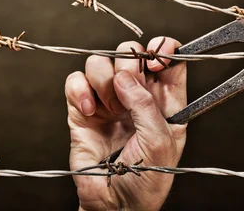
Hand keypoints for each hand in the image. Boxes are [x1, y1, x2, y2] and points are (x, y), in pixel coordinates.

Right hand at [65, 37, 186, 210]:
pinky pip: (75, 80)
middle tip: (128, 87)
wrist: (115, 206)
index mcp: (166, 98)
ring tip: (110, 110)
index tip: (155, 58)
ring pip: (101, 62)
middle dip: (128, 63)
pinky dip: (79, 90)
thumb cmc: (148, 179)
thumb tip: (126, 77)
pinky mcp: (82, 109)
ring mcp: (109, 100)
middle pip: (130, 52)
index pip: (168, 56)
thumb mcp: (161, 142)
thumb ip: (147, 106)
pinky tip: (89, 111)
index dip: (162, 48)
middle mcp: (138, 94)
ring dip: (103, 82)